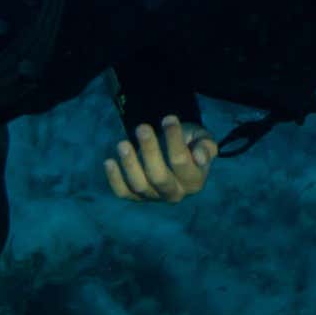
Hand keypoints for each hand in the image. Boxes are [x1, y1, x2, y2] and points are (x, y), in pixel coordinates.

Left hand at [102, 117, 217, 203]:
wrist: (173, 152)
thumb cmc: (189, 143)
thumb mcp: (202, 139)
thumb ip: (206, 146)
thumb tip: (199, 157)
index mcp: (194, 181)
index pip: (182, 162)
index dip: (174, 140)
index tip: (168, 118)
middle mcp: (175, 193)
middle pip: (159, 177)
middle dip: (150, 151)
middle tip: (142, 128)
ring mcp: (154, 197)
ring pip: (139, 185)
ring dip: (129, 164)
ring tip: (123, 144)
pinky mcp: (136, 196)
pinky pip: (123, 192)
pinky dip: (114, 179)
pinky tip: (109, 161)